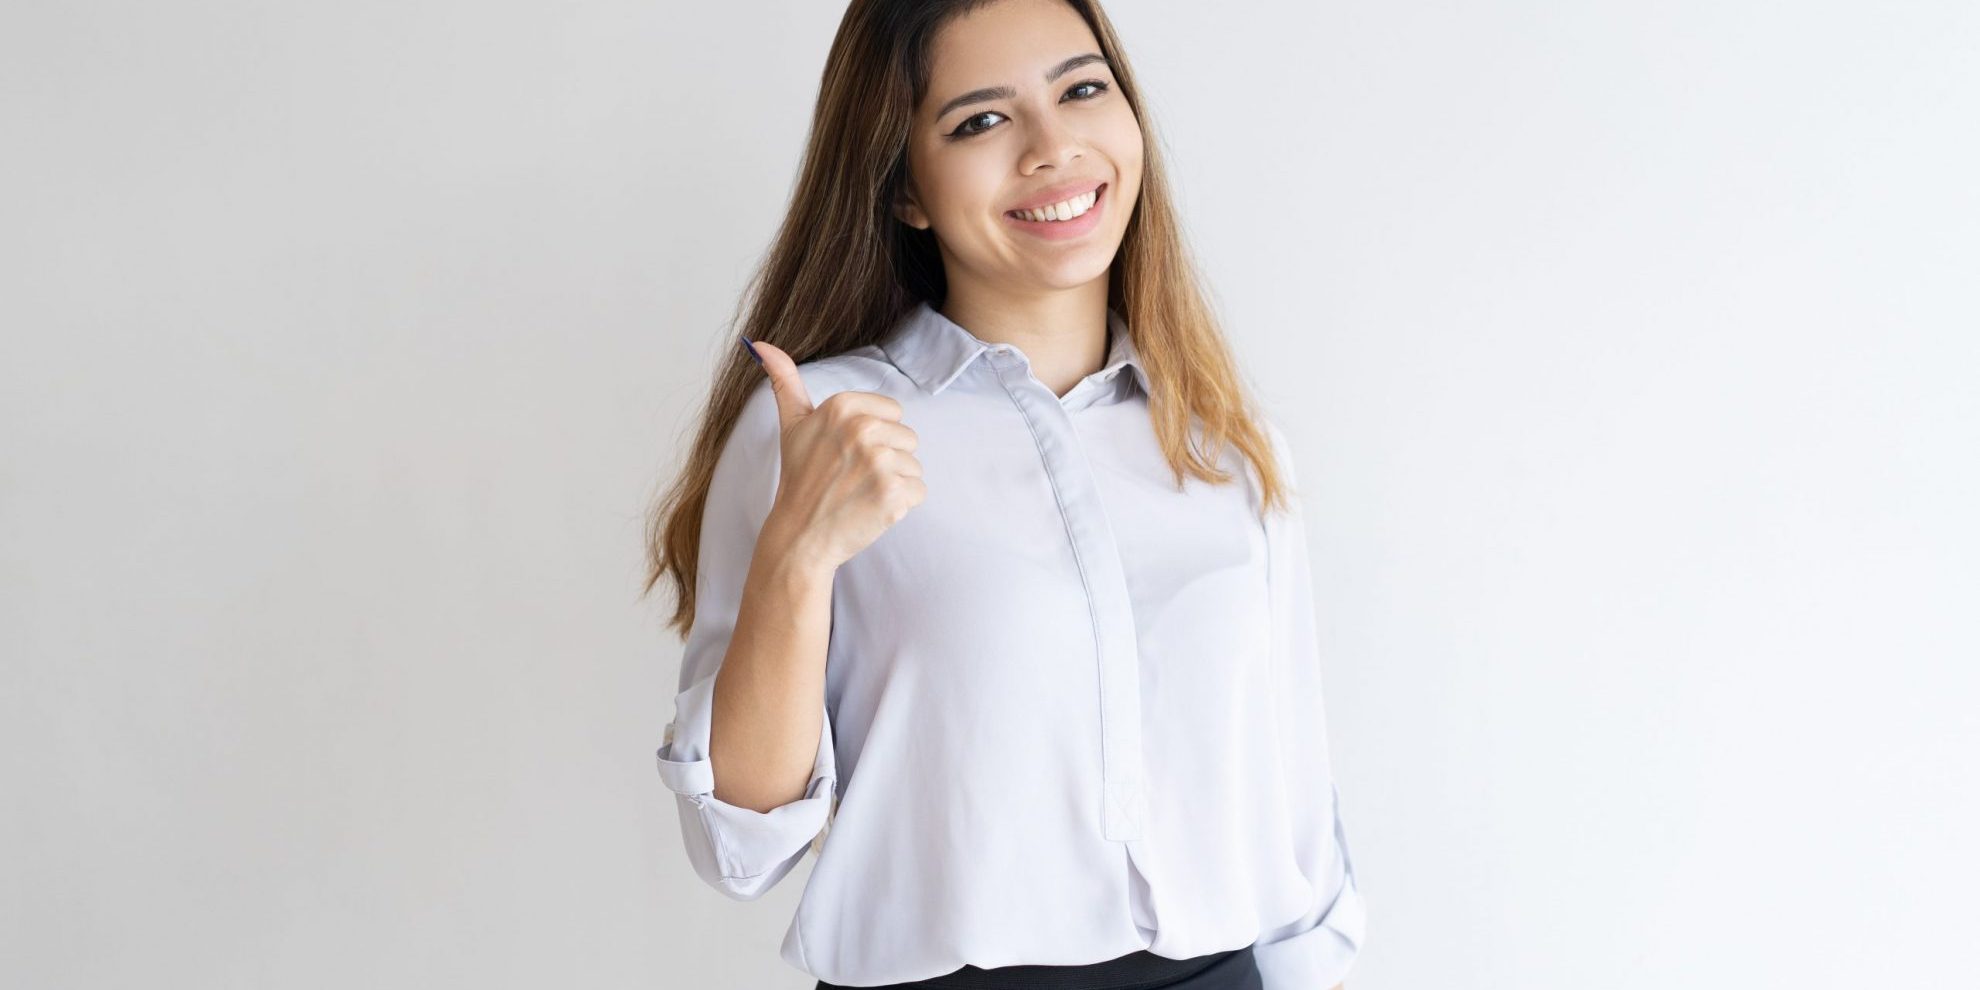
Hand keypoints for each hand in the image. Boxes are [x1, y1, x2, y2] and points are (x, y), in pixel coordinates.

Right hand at [745, 338, 925, 572]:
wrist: (800, 536)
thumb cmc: (799, 479)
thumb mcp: (792, 425)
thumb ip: (784, 381)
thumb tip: (759, 343)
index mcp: (843, 406)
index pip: (893, 413)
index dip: (875, 436)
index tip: (846, 454)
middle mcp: (862, 429)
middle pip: (908, 438)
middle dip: (886, 459)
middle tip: (852, 478)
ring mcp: (879, 462)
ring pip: (914, 465)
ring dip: (893, 483)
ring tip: (860, 494)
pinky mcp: (894, 494)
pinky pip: (919, 491)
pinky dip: (900, 505)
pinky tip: (870, 509)